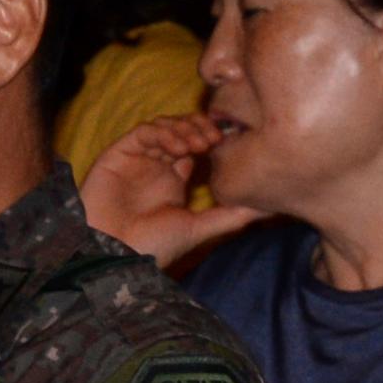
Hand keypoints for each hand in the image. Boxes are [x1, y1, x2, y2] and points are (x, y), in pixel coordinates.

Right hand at [78, 116, 266, 266]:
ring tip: (199, 143)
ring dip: (184, 129)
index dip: (212, 140)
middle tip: (216, 138)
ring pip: (164, 126)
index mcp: (174, 181)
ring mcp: (138, 159)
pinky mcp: (119, 154)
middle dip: (200, 129)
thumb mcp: (198, 229)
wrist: (113, 256)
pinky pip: (143, 132)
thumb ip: (230, 216)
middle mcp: (156, 166)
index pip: (196, 147)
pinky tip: (178, 148)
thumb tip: (269, 208)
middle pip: (182, 131)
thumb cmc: (152, 248)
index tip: (228, 145)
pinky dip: (163, 133)